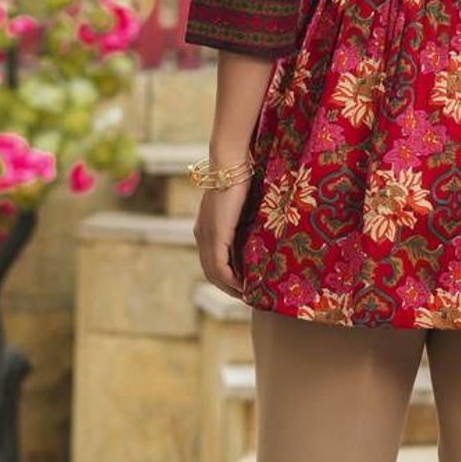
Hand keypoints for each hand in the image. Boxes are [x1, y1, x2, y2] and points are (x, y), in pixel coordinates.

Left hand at [194, 179, 251, 297]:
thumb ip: (243, 219)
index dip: (224, 277)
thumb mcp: (241, 204)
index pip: (211, 261)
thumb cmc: (240, 178)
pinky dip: (231, 280)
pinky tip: (243, 287)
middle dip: (227, 287)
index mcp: (205, 228)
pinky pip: (220, 266)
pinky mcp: (215, 235)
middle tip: (246, 296)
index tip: (242, 286)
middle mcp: (201, 234)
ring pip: (213, 273)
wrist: (231, 164)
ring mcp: (206, 236)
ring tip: (246, 295)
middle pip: (210, 272)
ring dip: (229, 287)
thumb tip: (259, 228)